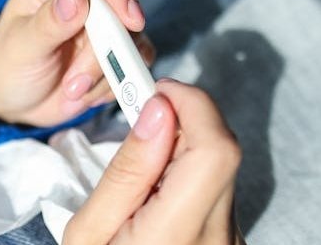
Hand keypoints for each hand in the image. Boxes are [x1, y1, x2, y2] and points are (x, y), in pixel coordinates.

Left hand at [0, 0, 154, 125]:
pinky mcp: (115, 52)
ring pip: (130, 40)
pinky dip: (113, 84)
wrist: (16, 102)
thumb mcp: (22, 46)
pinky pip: (133, 64)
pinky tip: (86, 95)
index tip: (130, 19)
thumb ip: (49, 22)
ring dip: (105, 73)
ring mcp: (102, 26)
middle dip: (104, 51)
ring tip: (72, 91)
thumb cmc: (9, 66)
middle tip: (78, 82)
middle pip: (117, 9)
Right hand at [63, 79, 244, 244]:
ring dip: (186, 145)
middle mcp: (219, 238)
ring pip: (222, 167)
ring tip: (141, 164)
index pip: (216, 149)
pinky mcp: (230, 241)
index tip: (155, 91)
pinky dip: (190, 171)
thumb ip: (127, 172)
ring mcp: (231, 241)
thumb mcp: (89, 233)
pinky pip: (218, 189)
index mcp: (177, 236)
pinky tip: (155, 188)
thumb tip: (158, 112)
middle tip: (142, 114)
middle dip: (185, 117)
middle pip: (223, 151)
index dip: (192, 105)